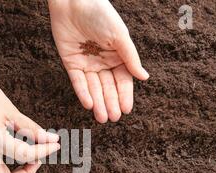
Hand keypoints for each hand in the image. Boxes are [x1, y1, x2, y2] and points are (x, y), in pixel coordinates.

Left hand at [49, 0, 149, 122]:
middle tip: (113, 118)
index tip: (126, 110)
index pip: (122, 80)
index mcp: (117, 56)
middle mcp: (103, 62)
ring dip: (98, 103)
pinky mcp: (71, 63)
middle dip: (110, 103)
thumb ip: (130, 58)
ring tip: (102, 118)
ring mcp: (87, 63)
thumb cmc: (100, 14)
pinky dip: (83, 93)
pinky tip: (89, 104)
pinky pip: (78, 81)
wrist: (74, 2)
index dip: (124, 95)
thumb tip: (144, 77)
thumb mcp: (119, 36)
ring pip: (93, 87)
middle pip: (108, 87)